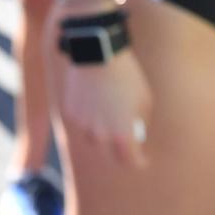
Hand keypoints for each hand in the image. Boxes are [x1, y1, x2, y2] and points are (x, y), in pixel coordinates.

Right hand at [53, 45, 152, 169]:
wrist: (98, 53)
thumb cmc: (127, 76)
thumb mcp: (144, 100)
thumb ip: (139, 121)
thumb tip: (136, 130)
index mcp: (121, 135)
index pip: (130, 160)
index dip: (139, 161)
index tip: (143, 159)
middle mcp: (100, 135)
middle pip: (110, 152)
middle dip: (119, 146)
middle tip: (126, 135)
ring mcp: (83, 124)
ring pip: (93, 137)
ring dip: (102, 131)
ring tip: (109, 112)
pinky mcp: (70, 112)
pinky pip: (81, 121)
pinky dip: (88, 116)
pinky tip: (95, 99)